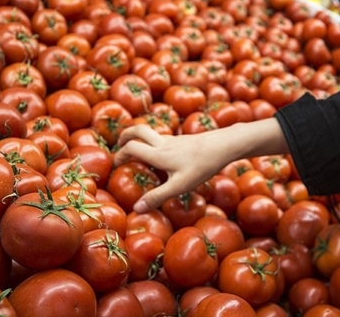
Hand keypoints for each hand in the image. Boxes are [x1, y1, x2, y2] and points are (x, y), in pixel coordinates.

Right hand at [113, 118, 288, 212]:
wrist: (224, 145)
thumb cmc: (202, 166)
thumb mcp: (180, 186)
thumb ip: (158, 197)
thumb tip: (137, 209)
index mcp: (158, 153)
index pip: (131, 148)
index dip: (119, 155)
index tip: (115, 165)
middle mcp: (163, 143)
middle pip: (138, 129)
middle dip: (125, 135)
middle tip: (119, 146)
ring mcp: (174, 140)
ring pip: (151, 133)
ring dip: (140, 139)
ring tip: (138, 153)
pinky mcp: (184, 140)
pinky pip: (163, 139)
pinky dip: (155, 143)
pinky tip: (162, 157)